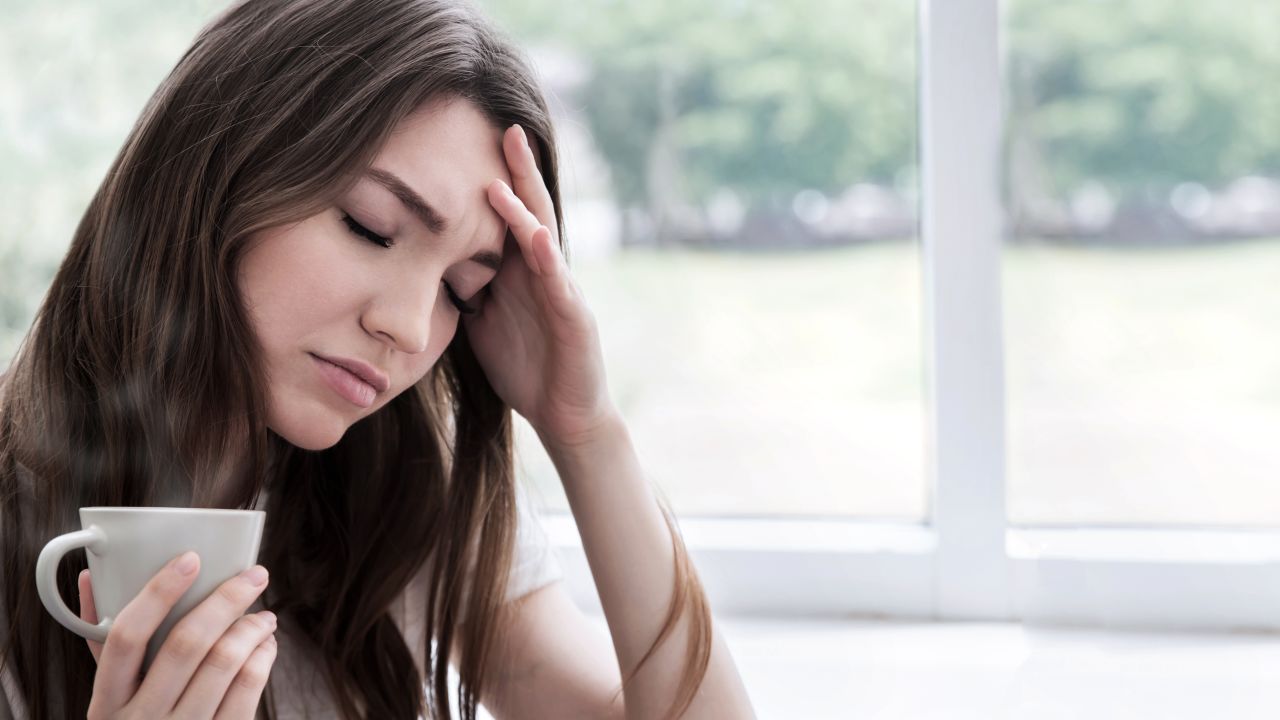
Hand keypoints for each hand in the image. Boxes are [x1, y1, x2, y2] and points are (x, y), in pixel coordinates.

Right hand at [77, 553, 276, 718]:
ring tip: (264, 615)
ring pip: (225, 665)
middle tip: (255, 575)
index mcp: (106, 704)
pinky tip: (265, 646)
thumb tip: (91, 579)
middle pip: (187, 645)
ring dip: (252, 628)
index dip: (158, 593)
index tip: (191, 559)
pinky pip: (248, 692)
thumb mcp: (110, 696)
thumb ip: (103, 643)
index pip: (126, 638)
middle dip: (226, 600)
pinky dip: (263, 659)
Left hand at [463, 124, 619, 448]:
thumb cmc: (525, 367)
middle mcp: (543, 273)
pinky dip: (548, 260)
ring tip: (504, 178)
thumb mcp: (481, 322)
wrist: (564, 415)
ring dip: (524, 210)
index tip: (471, 140)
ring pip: (542, 242)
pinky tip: (537, 238)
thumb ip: (463, 288)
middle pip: (530, 213)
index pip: (506, 216)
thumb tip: (421, 263)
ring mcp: (562, 292)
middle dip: (518, 172)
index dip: (494, 178)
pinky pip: (560, 285)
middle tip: (505, 128)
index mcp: (519, 272)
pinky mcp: (575, 319)